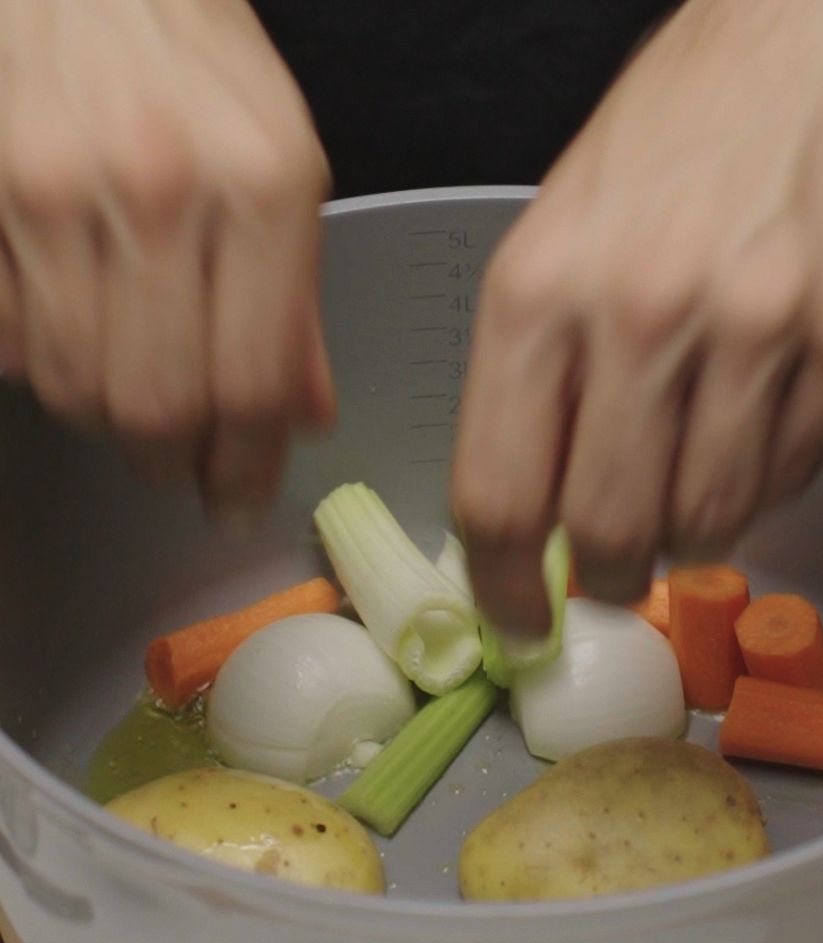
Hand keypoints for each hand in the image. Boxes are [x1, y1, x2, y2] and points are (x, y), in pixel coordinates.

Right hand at [0, 0, 333, 522]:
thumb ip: (296, 306)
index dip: (243, 467)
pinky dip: (38, 358)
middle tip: (178, 464)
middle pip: (154, 404)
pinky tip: (68, 323)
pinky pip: (6, 339)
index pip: (252, 383)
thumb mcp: (284, 174)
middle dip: (168, 460)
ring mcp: (56, 188)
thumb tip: (303, 418)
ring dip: (104, 413)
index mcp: (264, 190)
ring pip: (73, 384)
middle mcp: (161, 191)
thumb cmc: (200, 72)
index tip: (235, 501)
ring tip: (128, 382)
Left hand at [453, 0, 822, 632]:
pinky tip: (745, 437)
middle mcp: (638, 311)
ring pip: (707, 519)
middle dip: (605, 578)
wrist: (806, 52)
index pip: (499, 492)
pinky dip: (759, 488)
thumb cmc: (662, 156)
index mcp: (535, 293)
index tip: (517, 620)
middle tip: (610, 575)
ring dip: (687, 536)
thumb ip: (529, 386)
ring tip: (682, 496)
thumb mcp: (547, 247)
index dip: (502, 585)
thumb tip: (528, 518)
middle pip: (606, 529)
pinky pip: (790, 476)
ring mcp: (752, 325)